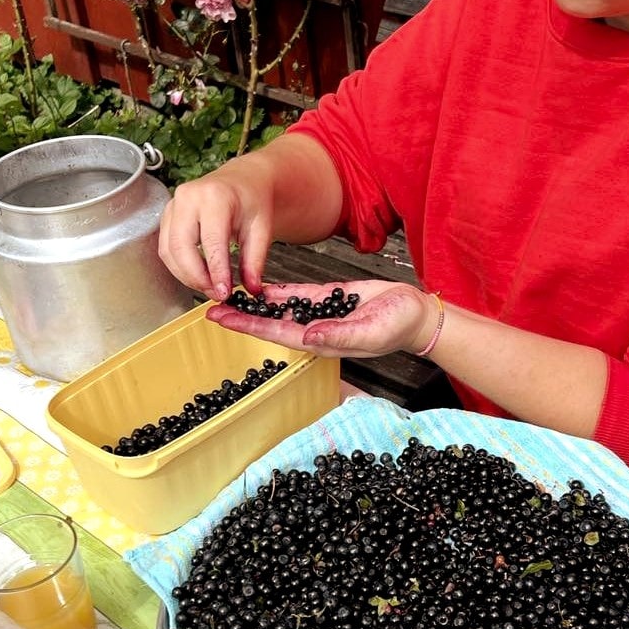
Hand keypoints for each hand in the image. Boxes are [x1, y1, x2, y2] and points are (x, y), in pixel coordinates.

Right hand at [158, 164, 273, 301]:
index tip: (224, 291)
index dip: (215, 271)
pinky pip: (165, 248)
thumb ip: (255, 259)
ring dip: (185, 275)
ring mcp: (173, 205)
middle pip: (180, 246)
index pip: (210, 241)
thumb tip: (251, 287)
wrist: (243, 181)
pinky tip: (198, 275)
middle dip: (196, 277)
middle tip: (216, 293)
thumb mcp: (262, 228)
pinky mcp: (167, 216)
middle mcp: (188, 198)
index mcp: (215, 196)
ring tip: (209, 287)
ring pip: (168, 250)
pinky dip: (179, 267)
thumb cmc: (251, 199)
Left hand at [206, 281, 439, 357]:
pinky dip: (277, 292)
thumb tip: (307, 335)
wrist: (417, 314)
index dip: (248, 326)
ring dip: (254, 304)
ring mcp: (321, 314)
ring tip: (228, 296)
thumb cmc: (399, 326)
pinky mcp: (329, 299)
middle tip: (211, 308)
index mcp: (322, 340)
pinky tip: (259, 287)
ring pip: (280, 309)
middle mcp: (315, 329)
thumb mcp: (371, 331)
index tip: (222, 319)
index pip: (276, 333)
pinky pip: (297, 296)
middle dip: (242, 316)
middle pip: (270, 322)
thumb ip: (339, 335)